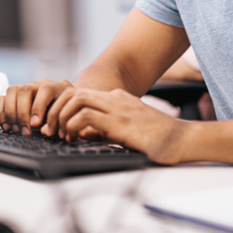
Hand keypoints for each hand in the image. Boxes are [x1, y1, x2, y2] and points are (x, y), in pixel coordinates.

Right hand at [0, 79, 73, 134]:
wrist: (64, 110)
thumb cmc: (65, 115)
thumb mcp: (66, 118)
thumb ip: (57, 122)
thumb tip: (44, 130)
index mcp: (57, 87)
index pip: (45, 90)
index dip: (38, 107)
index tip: (35, 124)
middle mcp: (40, 85)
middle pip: (25, 89)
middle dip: (22, 113)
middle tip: (25, 131)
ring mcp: (26, 88)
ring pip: (12, 91)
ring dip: (11, 113)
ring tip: (16, 130)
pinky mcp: (15, 96)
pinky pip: (2, 98)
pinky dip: (1, 112)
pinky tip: (7, 126)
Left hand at [43, 86, 185, 164]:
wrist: (183, 140)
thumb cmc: (159, 139)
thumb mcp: (125, 132)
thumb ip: (104, 130)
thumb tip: (81, 134)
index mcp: (118, 99)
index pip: (81, 95)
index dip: (63, 109)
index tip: (56, 127)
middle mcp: (116, 99)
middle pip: (73, 92)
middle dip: (56, 109)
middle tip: (50, 130)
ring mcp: (118, 108)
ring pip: (76, 99)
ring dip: (61, 117)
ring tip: (59, 135)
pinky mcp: (119, 122)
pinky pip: (85, 116)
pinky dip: (72, 126)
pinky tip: (72, 139)